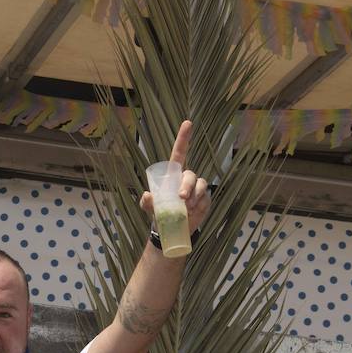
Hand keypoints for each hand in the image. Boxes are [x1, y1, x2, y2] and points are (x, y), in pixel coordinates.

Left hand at [139, 120, 211, 234]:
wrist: (172, 229)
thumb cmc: (160, 212)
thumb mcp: (149, 207)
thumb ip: (146, 201)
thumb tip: (147, 195)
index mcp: (173, 175)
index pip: (179, 153)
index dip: (183, 138)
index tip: (188, 123)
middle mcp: (186, 178)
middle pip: (190, 175)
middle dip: (187, 186)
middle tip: (182, 199)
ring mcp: (197, 188)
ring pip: (200, 185)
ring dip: (193, 197)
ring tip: (186, 209)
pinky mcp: (205, 199)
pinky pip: (205, 198)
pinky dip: (199, 205)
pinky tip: (192, 212)